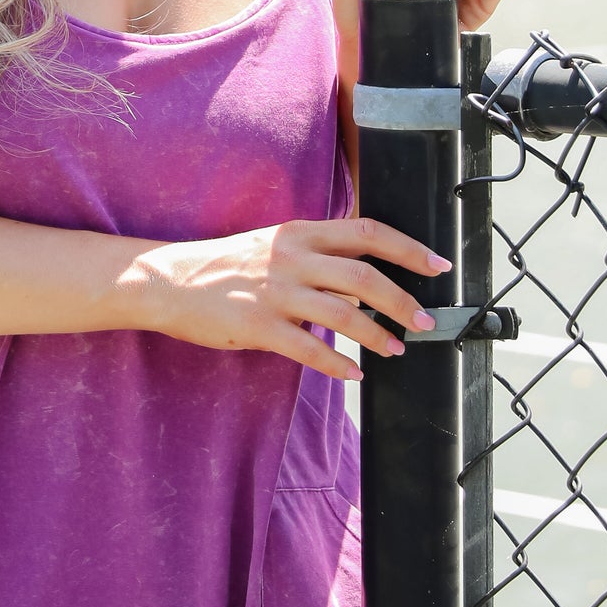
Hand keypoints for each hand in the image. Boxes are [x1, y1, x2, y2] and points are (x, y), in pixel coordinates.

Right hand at [132, 216, 451, 383]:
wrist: (168, 281)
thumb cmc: (224, 265)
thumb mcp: (273, 247)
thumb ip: (316, 256)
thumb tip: (363, 276)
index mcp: (299, 232)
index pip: (367, 232)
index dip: (408, 248)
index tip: (438, 265)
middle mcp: (291, 257)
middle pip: (364, 275)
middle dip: (403, 301)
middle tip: (424, 322)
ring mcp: (274, 292)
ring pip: (343, 313)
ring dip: (377, 335)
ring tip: (396, 350)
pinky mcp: (257, 325)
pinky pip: (308, 349)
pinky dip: (338, 364)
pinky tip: (355, 374)